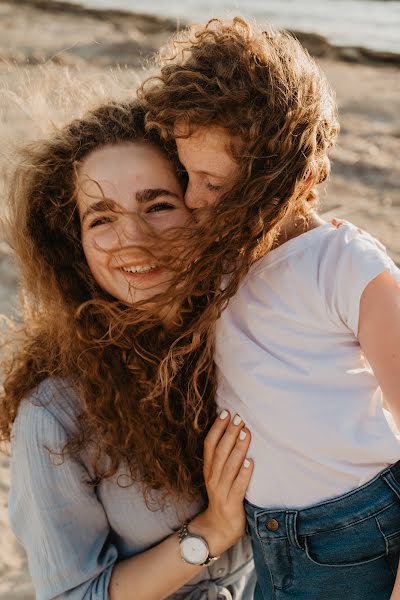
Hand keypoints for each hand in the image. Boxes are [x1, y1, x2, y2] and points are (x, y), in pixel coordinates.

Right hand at [190, 410, 252, 555]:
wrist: (218, 529)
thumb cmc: (222, 497)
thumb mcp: (218, 476)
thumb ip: (223, 457)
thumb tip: (235, 431)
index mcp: (209, 469)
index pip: (209, 444)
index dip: (216, 428)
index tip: (225, 412)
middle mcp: (212, 478)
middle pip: (220, 452)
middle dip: (229, 433)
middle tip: (239, 417)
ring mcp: (221, 491)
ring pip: (229, 466)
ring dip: (238, 448)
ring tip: (246, 432)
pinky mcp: (231, 504)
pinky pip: (238, 487)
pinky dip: (244, 474)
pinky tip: (251, 462)